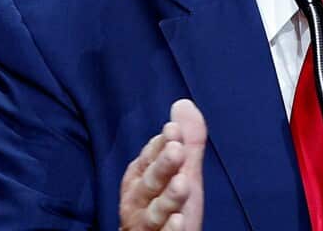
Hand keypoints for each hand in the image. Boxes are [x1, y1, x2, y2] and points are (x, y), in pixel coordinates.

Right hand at [120, 99, 206, 230]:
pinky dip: (169, 230)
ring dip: (167, 198)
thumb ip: (185, 143)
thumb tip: (183, 103)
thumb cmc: (168, 207)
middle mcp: (138, 201)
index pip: (150, 158)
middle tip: (176, 149)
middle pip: (149, 182)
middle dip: (162, 166)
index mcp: (140, 179)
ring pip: (154, 211)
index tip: (173, 131)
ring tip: (183, 184)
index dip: (162, 145)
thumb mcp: (181, 173)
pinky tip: (180, 220)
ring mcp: (146, 225)